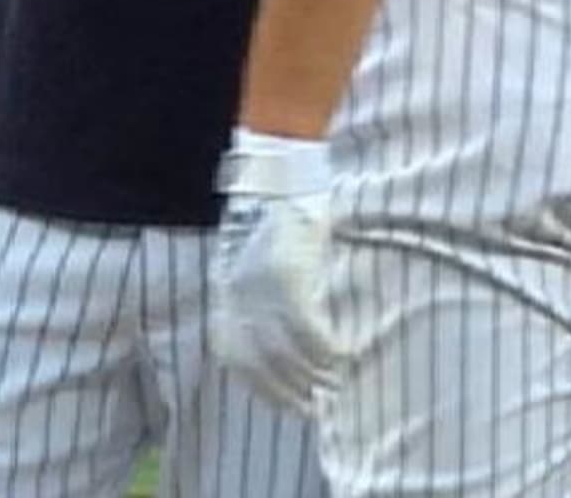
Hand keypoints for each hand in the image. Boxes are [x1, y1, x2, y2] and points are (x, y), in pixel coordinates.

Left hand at [208, 129, 337, 412]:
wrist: (284, 165)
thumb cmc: (278, 212)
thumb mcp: (256, 256)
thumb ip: (262, 298)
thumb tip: (287, 344)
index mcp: (226, 293)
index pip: (238, 360)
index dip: (266, 389)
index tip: (291, 405)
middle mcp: (237, 294)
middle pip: (263, 365)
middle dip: (292, 391)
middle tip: (320, 405)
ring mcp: (260, 287)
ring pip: (288, 354)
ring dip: (314, 377)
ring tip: (337, 384)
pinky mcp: (287, 277)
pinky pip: (309, 330)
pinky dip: (327, 350)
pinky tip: (345, 356)